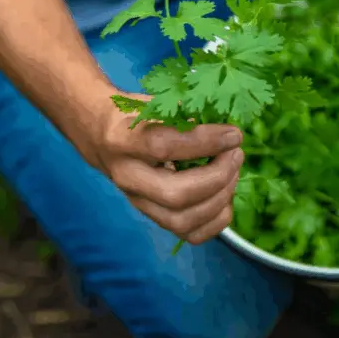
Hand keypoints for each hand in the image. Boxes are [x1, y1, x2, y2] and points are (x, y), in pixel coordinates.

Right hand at [87, 92, 244, 244]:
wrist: (102, 137)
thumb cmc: (136, 115)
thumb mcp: (154, 103)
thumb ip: (186, 113)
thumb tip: (226, 129)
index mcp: (122, 141)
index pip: (164, 146)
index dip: (205, 141)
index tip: (233, 133)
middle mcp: (127, 178)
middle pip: (175, 194)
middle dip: (217, 177)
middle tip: (236, 154)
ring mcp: (138, 203)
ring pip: (182, 220)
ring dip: (219, 198)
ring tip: (234, 172)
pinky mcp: (153, 218)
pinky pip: (189, 235)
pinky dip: (216, 220)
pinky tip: (225, 196)